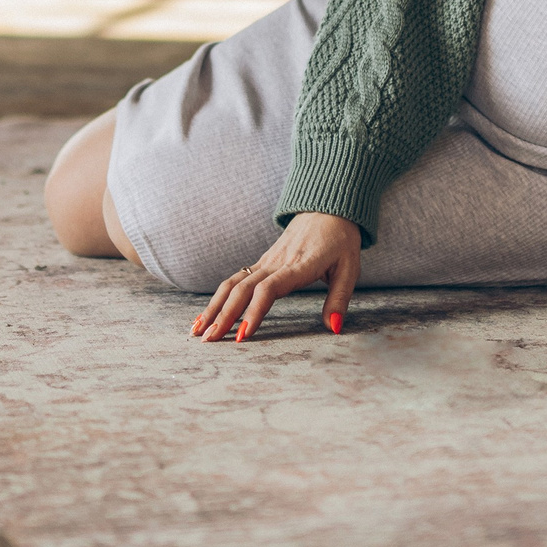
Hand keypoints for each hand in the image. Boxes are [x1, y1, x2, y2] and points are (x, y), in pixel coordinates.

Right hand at [192, 212, 361, 342]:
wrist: (328, 206)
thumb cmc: (341, 240)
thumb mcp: (349, 269)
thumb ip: (339, 299)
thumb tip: (333, 328)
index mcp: (298, 265)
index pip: (269, 289)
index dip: (254, 311)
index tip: (243, 335)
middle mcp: (276, 262)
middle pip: (243, 289)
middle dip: (224, 316)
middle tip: (209, 340)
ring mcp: (266, 261)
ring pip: (233, 283)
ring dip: (214, 307)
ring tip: (197, 331)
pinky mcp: (262, 261)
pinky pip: (236, 279)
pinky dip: (218, 297)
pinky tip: (207, 314)